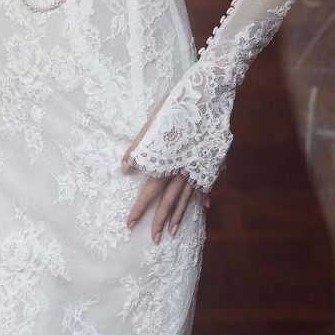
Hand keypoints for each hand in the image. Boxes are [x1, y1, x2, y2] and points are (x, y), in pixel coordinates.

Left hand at [121, 97, 210, 242]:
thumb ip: (137, 148)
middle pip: (169, 200)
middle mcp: (183, 169)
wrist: (208, 95)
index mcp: (166, 161)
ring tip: (172, 232)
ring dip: (179, 215)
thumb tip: (123, 169)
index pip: (149, 191)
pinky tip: (204, 206)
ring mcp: (199, 166)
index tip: (129, 224)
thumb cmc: (175, 106)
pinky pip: (206, 182)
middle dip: (159, 221)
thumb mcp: (151, 124)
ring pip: (187, 196)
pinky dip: (204, 194)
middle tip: (154, 239)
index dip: (139, 208)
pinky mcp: (211, 160)